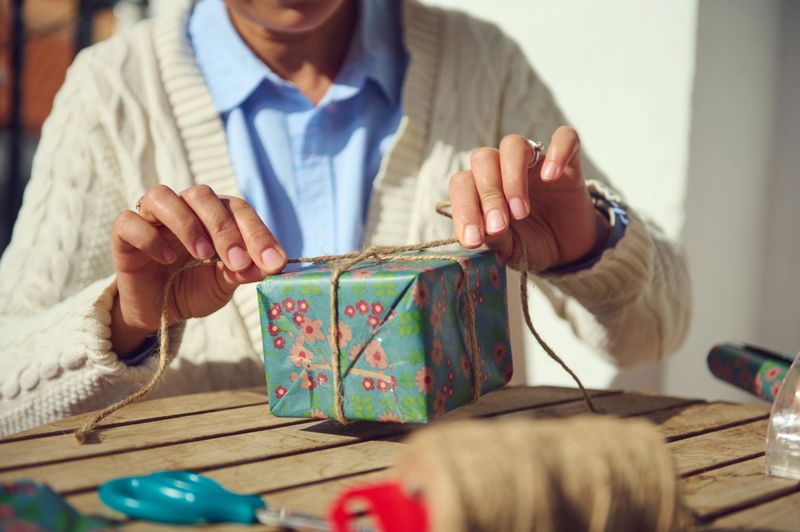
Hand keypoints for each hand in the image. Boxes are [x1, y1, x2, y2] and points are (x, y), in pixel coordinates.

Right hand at [110, 185, 286, 356]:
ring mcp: (152, 218)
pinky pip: (130, 221)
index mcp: (214, 214)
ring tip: (203, 254)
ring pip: (163, 196)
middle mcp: (184, 208)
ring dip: (187, 224)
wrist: (157, 311)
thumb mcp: (223, 284)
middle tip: (238, 261)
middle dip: (224, 228)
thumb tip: (270, 266)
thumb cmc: (194, 288)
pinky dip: (150, 237)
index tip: (274, 263)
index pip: (238, 210)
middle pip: (202, 196)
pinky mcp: (124, 235)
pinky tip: (166, 259)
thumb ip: (243, 271)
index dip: (258, 234)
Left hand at [448, 127, 608, 271]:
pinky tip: (551, 177)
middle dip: (488, 195)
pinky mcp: (567, 161)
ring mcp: (534, 162)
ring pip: (513, 145)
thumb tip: (481, 233)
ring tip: (521, 212)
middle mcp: (502, 169)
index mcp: (481, 189)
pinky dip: (557, 152)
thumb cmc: (530, 244)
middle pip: (483, 158)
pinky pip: (564, 138)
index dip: (464, 209)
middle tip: (499, 226)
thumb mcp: (510, 249)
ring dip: (513, 177)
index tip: (473, 239)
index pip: (462, 184)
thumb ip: (494, 240)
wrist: (568, 248)